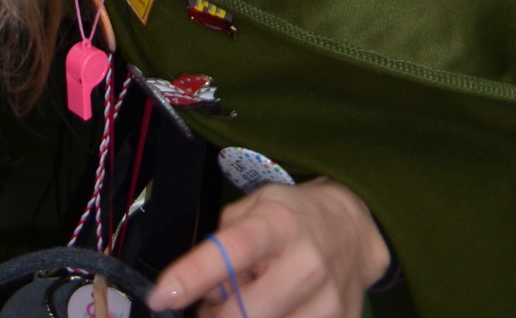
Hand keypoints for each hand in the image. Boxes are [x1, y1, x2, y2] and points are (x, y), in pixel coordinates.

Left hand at [148, 179, 389, 317]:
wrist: (353, 232)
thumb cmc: (294, 218)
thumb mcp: (254, 209)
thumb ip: (222, 243)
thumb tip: (201, 292)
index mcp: (278, 225)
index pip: (230, 250)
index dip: (192, 276)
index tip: (161, 296)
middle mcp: (305, 264)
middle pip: (245, 311)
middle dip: (214, 317)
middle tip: (207, 309)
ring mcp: (327, 302)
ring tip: (246, 303)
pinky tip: (274, 311)